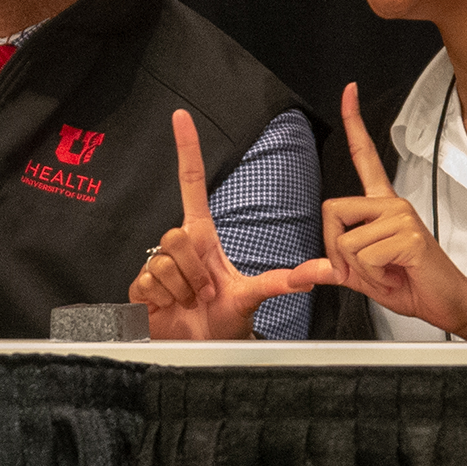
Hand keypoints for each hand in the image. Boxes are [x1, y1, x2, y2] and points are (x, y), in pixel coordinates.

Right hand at [126, 109, 321, 338]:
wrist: (199, 349)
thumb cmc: (224, 318)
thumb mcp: (255, 294)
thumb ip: (287, 280)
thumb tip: (326, 272)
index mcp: (203, 236)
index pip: (192, 184)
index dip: (187, 150)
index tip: (181, 117)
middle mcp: (180, 246)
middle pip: (176, 235)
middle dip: (196, 271)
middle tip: (207, 293)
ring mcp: (158, 264)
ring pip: (164, 260)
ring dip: (183, 288)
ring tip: (191, 302)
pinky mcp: (140, 285)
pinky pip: (150, 280)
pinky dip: (165, 299)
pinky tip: (170, 307)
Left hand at [305, 82, 466, 339]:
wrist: (448, 304)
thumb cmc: (410, 283)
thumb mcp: (362, 277)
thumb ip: (332, 269)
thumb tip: (300, 273)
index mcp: (382, 206)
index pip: (365, 156)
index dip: (354, 122)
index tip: (349, 89)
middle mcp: (392, 204)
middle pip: (330, 210)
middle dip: (336, 250)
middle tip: (367, 267)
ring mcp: (402, 217)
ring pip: (345, 242)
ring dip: (359, 270)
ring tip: (388, 272)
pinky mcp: (409, 237)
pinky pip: (364, 257)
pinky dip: (374, 278)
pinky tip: (397, 274)